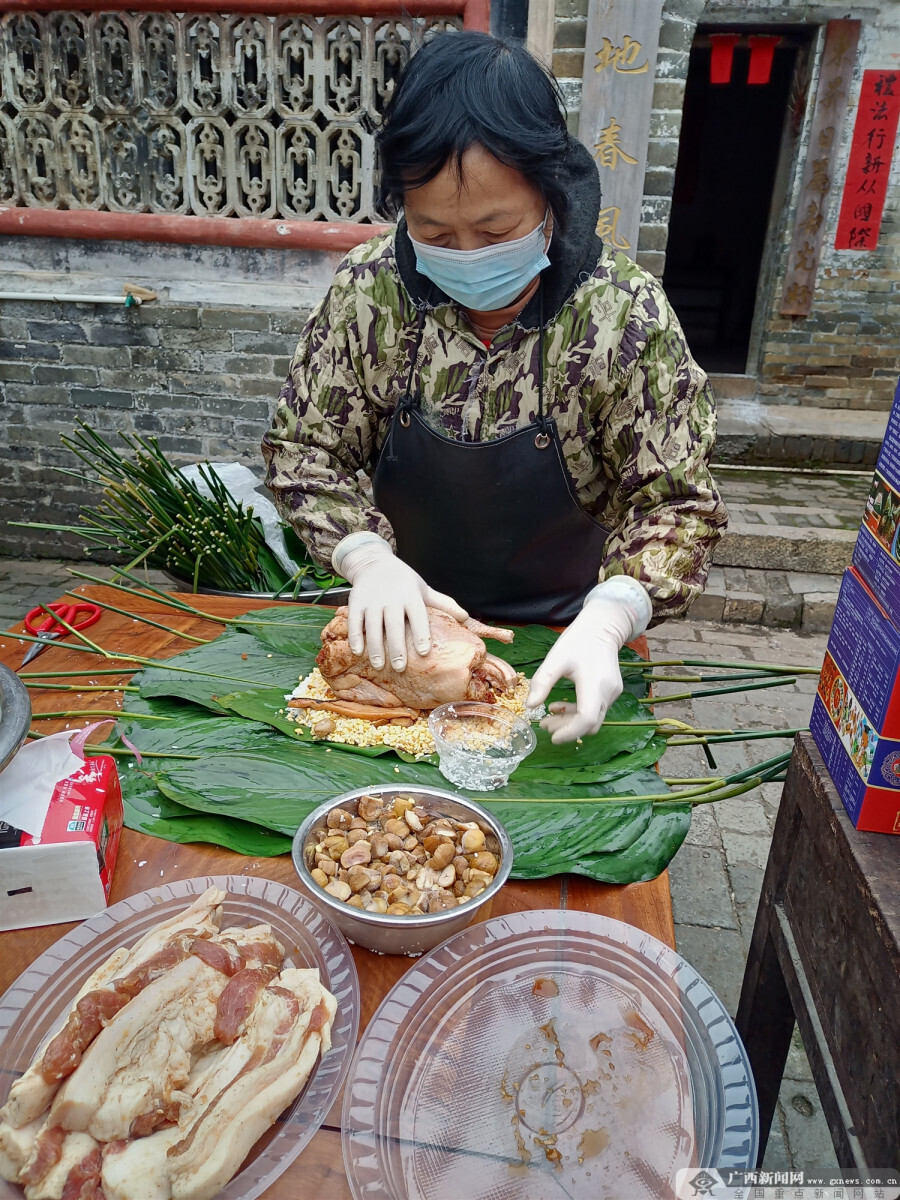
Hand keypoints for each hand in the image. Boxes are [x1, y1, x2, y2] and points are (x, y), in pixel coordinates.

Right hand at [333, 533, 466, 670]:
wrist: (374, 562)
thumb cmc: (403, 580)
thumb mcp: (423, 589)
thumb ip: (442, 603)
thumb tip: (465, 617)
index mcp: (411, 595)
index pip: (417, 615)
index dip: (421, 633)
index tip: (423, 652)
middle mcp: (391, 597)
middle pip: (394, 624)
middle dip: (396, 646)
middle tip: (400, 667)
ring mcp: (372, 600)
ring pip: (373, 625)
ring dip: (375, 646)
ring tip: (379, 666)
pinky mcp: (356, 601)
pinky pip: (355, 620)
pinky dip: (356, 636)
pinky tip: (358, 651)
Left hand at [526, 578, 652, 743]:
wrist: (602, 627)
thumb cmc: (577, 641)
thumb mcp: (555, 659)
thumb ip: (543, 682)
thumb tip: (530, 706)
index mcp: (595, 685)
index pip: (586, 719)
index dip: (569, 732)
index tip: (552, 737)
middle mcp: (608, 693)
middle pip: (590, 723)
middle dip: (567, 729)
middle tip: (544, 725)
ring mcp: (612, 693)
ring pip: (593, 719)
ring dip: (571, 722)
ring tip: (549, 715)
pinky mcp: (612, 691)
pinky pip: (596, 710)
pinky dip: (578, 713)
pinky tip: (561, 706)